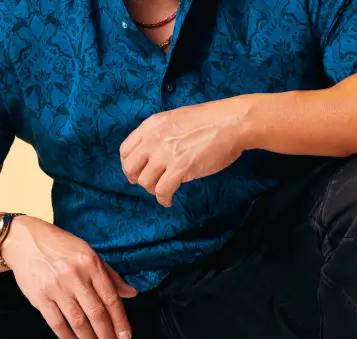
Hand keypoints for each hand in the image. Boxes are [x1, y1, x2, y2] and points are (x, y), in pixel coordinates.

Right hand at [0, 216, 137, 338]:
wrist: (25, 240)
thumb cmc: (61, 247)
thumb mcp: (89, 253)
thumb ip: (110, 275)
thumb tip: (131, 293)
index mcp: (91, 264)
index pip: (110, 298)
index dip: (120, 321)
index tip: (125, 337)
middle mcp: (75, 276)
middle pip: (96, 313)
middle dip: (107, 335)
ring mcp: (56, 287)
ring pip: (77, 321)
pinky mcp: (39, 297)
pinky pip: (56, 322)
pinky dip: (66, 335)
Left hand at [120, 96, 253, 206]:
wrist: (231, 123)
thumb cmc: (210, 120)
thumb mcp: (176, 119)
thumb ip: (161, 133)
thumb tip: (155, 151)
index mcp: (152, 125)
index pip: (125, 150)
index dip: (129, 164)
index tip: (138, 171)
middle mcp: (154, 139)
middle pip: (130, 167)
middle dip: (137, 179)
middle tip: (148, 184)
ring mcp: (166, 154)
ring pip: (145, 182)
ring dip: (153, 190)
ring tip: (164, 191)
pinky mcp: (180, 168)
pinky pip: (162, 191)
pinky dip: (164, 199)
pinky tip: (169, 200)